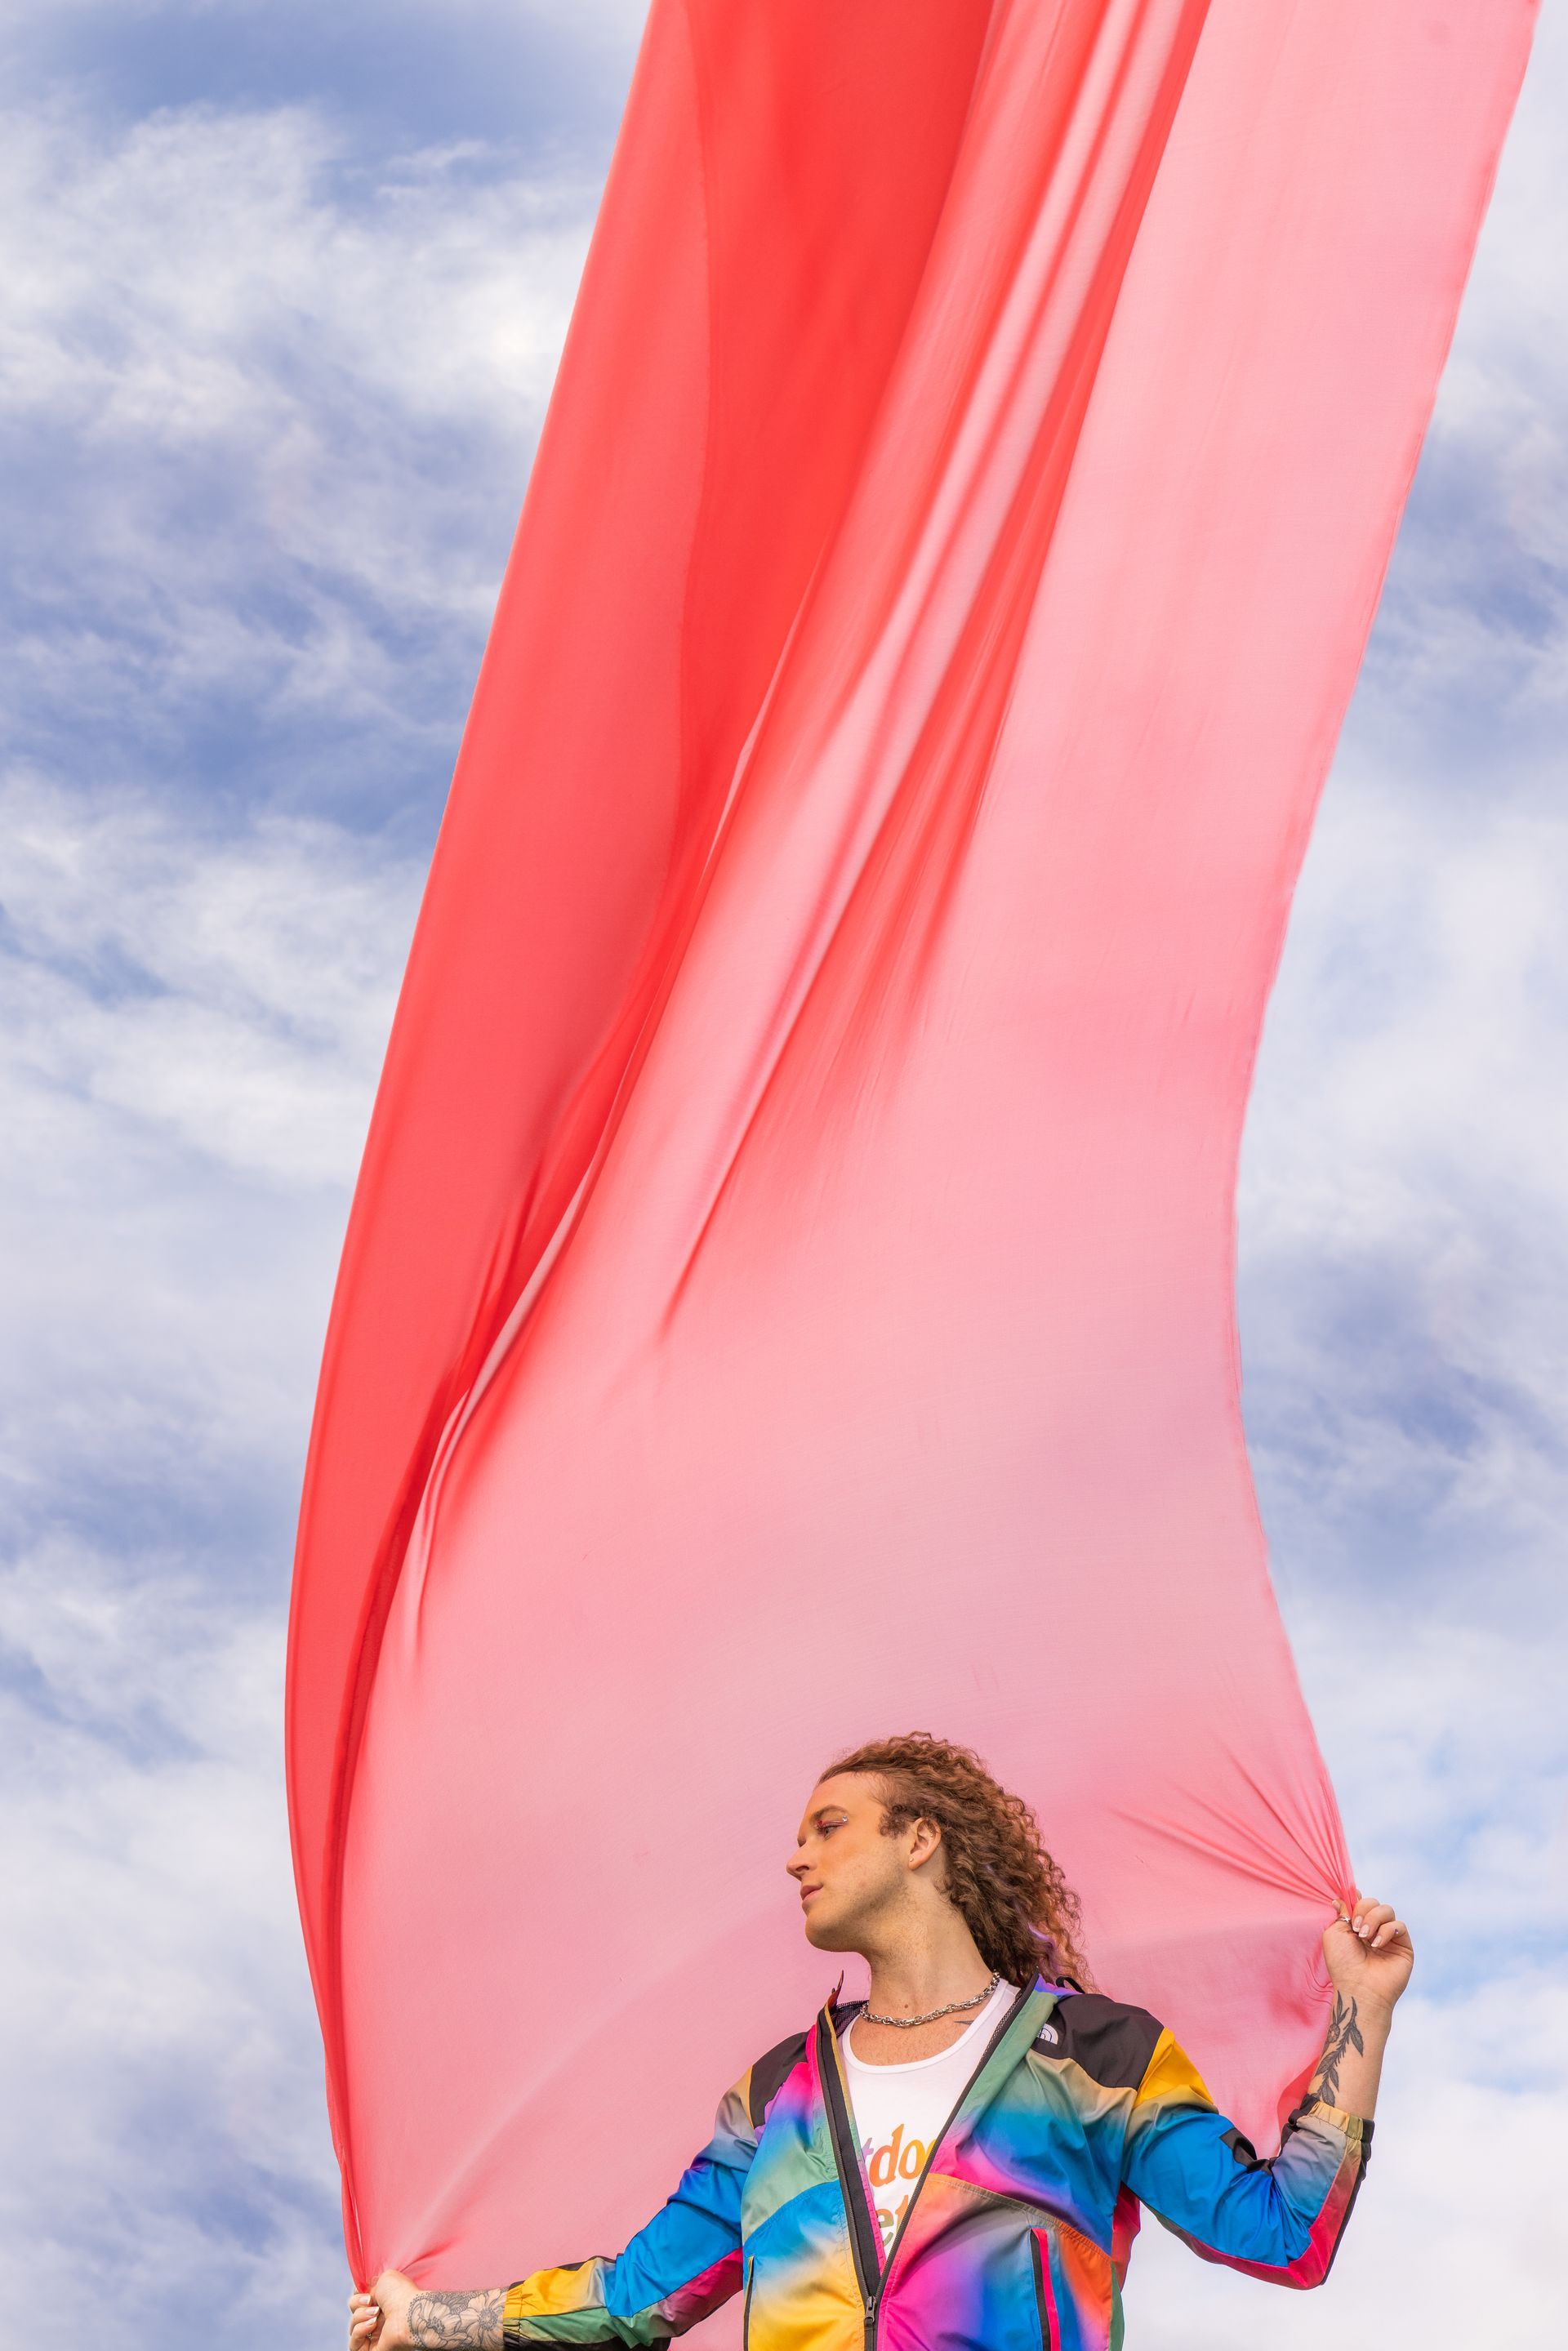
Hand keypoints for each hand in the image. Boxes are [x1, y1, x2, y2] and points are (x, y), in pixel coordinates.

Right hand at [349, 2270, 417, 2350]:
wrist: (410, 2313)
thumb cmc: (401, 2294)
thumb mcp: (385, 2278)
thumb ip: (371, 2284)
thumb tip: (362, 2293)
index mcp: (382, 2303)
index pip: (359, 2302)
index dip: (357, 2296)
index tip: (362, 2290)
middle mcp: (378, 2319)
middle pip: (354, 2313)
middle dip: (357, 2304)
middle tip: (370, 2301)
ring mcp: (375, 2336)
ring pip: (352, 2328)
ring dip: (359, 2318)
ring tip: (375, 2314)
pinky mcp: (372, 2349)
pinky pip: (354, 2345)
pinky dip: (359, 2332)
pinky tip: (371, 2325)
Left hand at [1323, 1895, 1412, 2012]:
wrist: (1358, 1987)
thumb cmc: (1342, 1963)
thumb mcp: (1334, 1933)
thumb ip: (1342, 1913)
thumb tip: (1342, 1898)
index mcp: (1356, 1926)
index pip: (1360, 1902)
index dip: (1356, 1898)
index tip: (1351, 1898)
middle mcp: (1373, 1930)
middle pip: (1373, 1902)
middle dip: (1363, 1909)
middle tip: (1355, 1928)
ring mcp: (1388, 1938)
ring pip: (1387, 1910)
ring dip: (1373, 1918)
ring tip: (1364, 1936)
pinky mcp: (1403, 1946)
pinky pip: (1399, 1926)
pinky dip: (1386, 1931)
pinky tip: (1377, 1944)